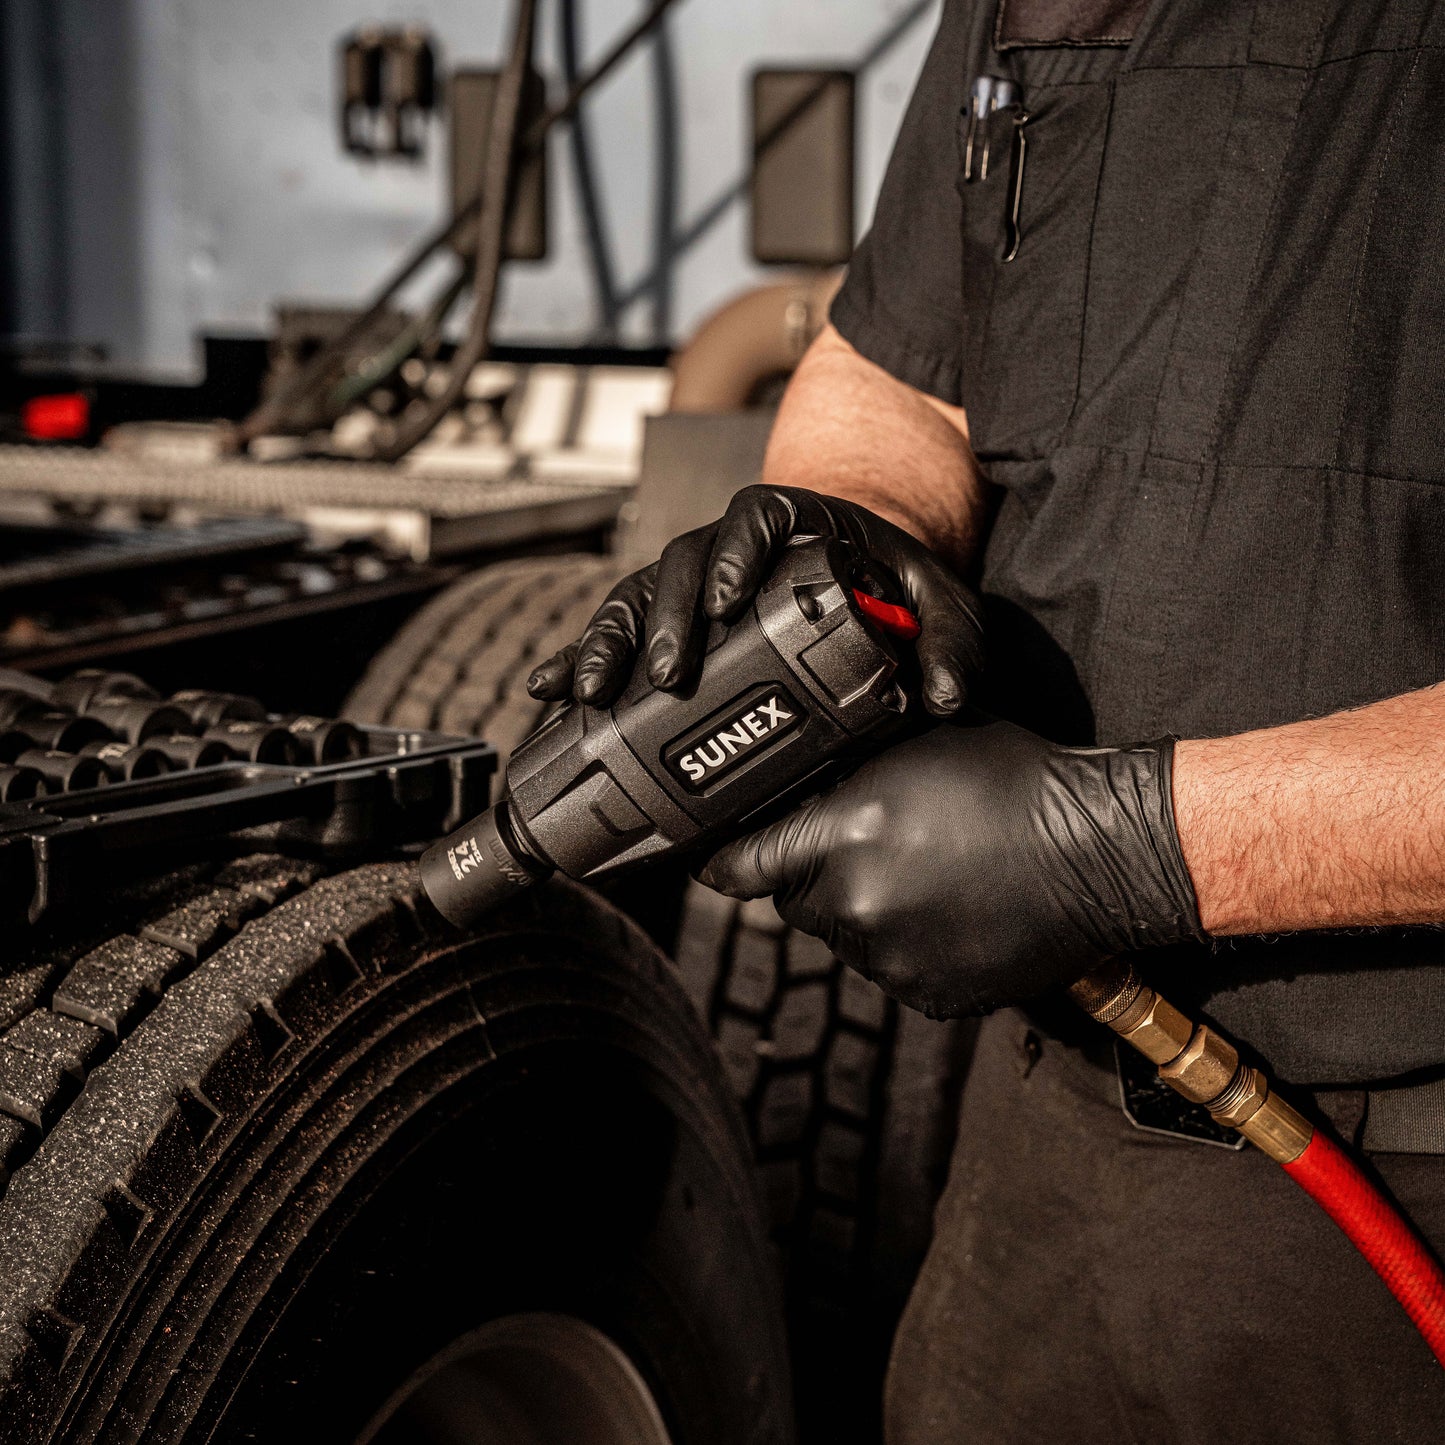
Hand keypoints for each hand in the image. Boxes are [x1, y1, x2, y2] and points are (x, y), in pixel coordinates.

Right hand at [526, 485, 983, 714]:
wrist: (862, 574)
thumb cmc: (893, 579)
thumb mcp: (937, 601)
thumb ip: (950, 640)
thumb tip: (943, 696)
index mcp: (792, 522)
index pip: (753, 519)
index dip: (733, 553)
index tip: (727, 598)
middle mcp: (730, 547)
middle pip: (680, 565)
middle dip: (665, 619)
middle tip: (666, 674)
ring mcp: (692, 584)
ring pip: (636, 598)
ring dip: (609, 643)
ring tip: (594, 694)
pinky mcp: (670, 621)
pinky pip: (616, 633)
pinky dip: (580, 657)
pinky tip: (548, 690)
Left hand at [697, 721, 1204, 1018]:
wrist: (1099, 852)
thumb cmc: (1015, 781)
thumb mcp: (915, 748)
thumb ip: (842, 774)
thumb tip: (794, 784)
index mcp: (845, 835)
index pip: (739, 864)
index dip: (720, 860)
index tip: (708, 857)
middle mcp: (857, 903)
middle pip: (792, 901)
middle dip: (811, 875)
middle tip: (854, 846)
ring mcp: (892, 959)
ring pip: (843, 937)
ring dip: (859, 911)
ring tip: (917, 874)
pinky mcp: (928, 995)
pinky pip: (889, 969)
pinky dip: (903, 946)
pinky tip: (946, 910)